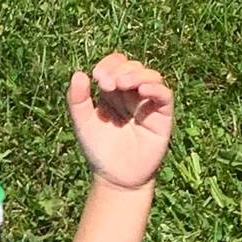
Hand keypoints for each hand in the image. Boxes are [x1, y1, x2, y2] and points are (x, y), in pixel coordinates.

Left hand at [67, 52, 173, 191]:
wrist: (116, 177)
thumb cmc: (99, 150)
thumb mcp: (83, 123)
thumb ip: (78, 100)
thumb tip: (79, 73)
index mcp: (112, 92)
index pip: (116, 65)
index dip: (109, 64)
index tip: (97, 77)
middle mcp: (131, 94)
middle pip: (133, 67)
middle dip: (120, 70)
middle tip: (107, 84)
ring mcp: (148, 103)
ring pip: (150, 76)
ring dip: (136, 74)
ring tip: (122, 85)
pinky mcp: (162, 115)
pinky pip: (164, 95)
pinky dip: (155, 88)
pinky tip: (142, 90)